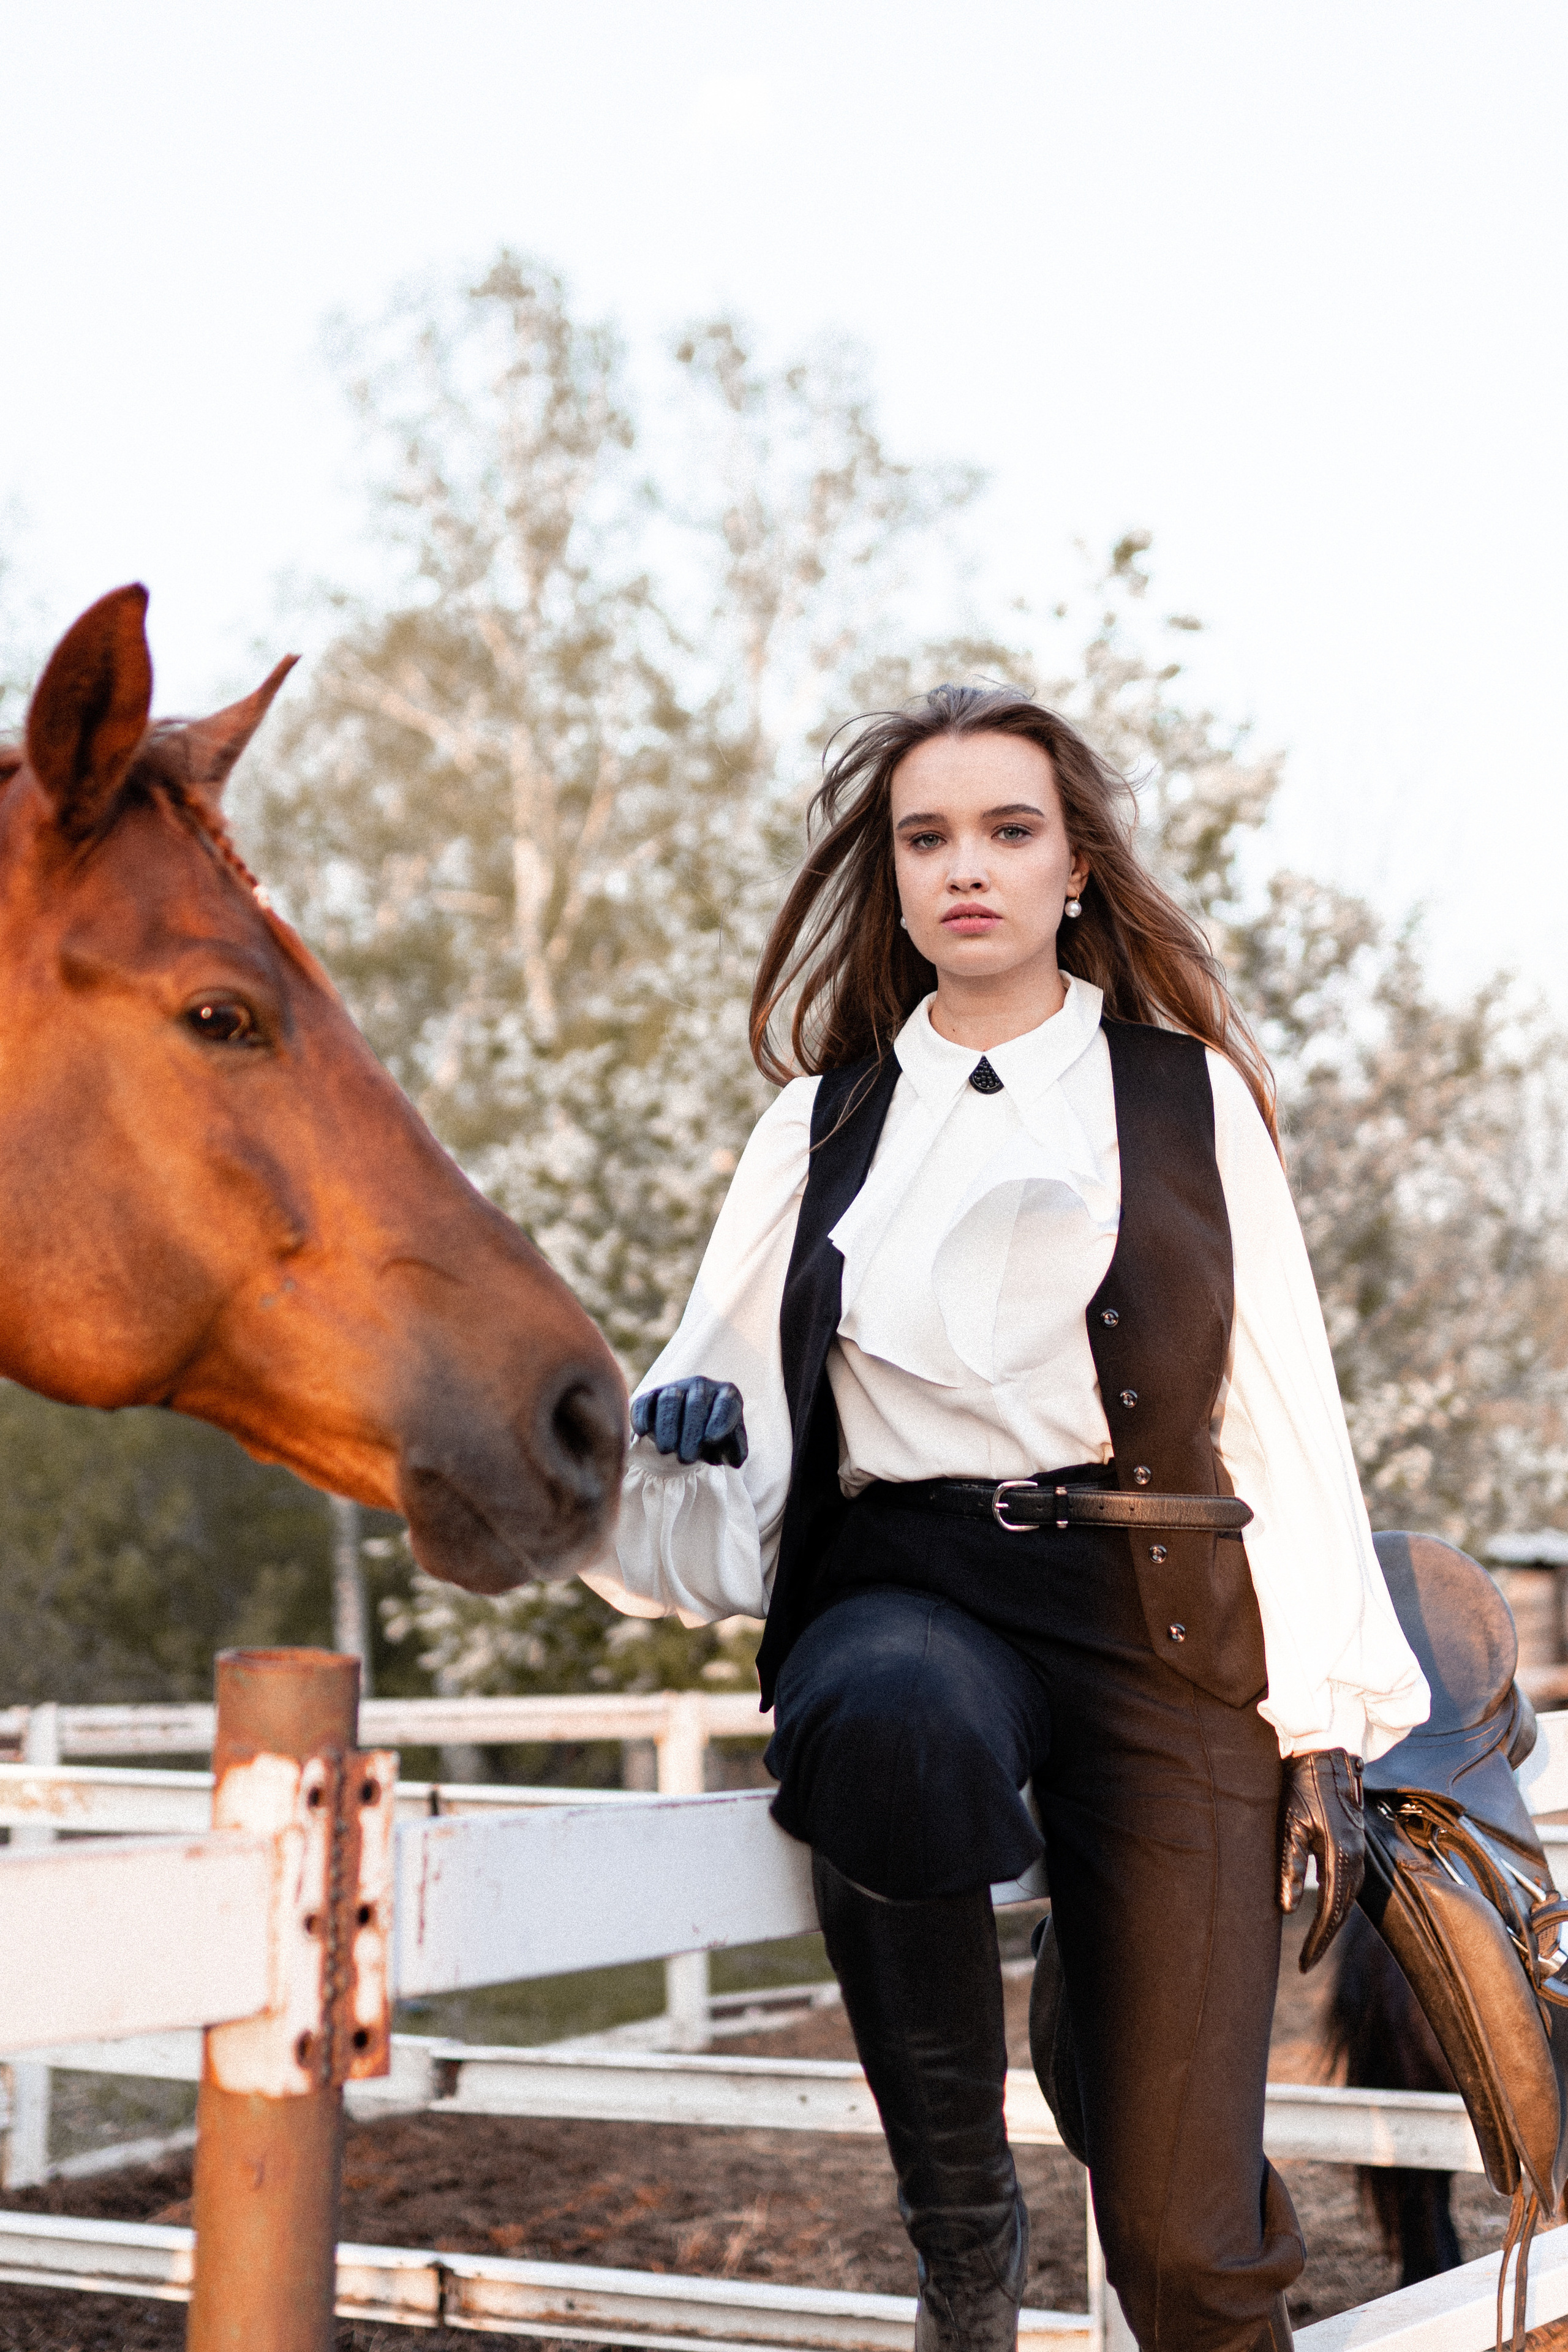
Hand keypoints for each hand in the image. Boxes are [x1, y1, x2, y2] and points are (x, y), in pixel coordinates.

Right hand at [631, 1377, 747, 1468]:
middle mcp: (701, 1387)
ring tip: (667, 1450)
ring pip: (670, 1400)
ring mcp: (675, 1389)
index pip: (727, 1403)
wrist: (688, 1434)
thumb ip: (736, 1453)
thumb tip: (734, 1460)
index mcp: (726, 1396)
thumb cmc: (714, 1439)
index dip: (719, 1420)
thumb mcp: (729, 1448)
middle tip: (687, 1458)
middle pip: (696, 1404)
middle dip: (690, 1433)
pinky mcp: (651, 1396)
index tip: (711, 1440)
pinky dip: (642, 1416)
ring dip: (667, 1426)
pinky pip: (645, 1402)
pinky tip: (643, 1432)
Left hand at [1279, 1747, 1364, 1971]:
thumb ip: (1289, 1867)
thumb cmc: (1300, 1785)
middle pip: (1343, 1909)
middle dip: (1326, 1937)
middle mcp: (1356, 1856)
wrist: (1323, 1754)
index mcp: (1341, 1855)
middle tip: (1307, 1961)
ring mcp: (1358, 1849)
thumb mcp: (1288, 1825)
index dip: (1318, 1940)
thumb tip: (1288, 1910)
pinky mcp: (1354, 1842)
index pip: (1331, 1911)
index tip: (1304, 1964)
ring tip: (1315, 1942)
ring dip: (1334, 1921)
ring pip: (1349, 1897)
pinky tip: (1326, 1910)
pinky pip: (1350, 1882)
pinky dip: (1339, 1902)